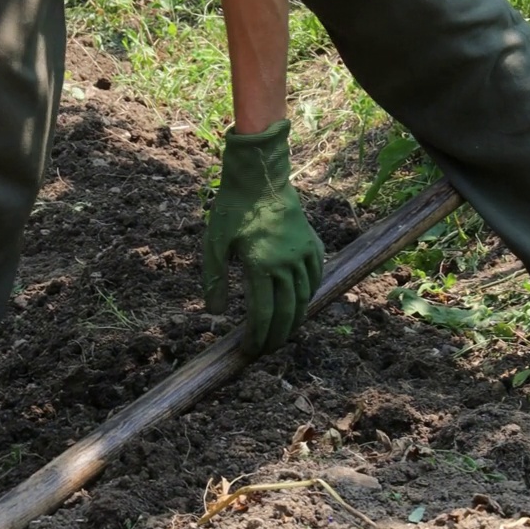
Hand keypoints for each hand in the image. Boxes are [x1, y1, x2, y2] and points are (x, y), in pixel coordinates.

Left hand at [203, 120, 324, 355]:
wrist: (260, 177)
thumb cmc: (233, 208)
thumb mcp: (214, 243)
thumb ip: (214, 280)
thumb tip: (215, 314)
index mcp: (261, 265)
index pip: (263, 314)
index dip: (258, 337)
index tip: (250, 351)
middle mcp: (286, 264)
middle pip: (287, 312)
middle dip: (277, 337)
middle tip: (267, 351)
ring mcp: (303, 254)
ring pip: (304, 298)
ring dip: (295, 320)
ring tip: (283, 333)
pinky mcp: (312, 244)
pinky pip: (316, 277)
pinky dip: (310, 295)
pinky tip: (301, 303)